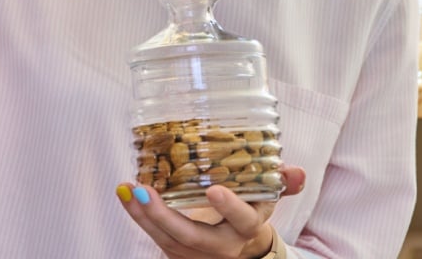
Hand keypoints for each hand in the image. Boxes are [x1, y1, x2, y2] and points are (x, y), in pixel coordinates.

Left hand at [115, 166, 306, 258]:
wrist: (237, 252)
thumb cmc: (247, 215)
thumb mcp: (266, 200)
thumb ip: (281, 184)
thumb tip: (297, 172)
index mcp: (245, 229)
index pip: (242, 221)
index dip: (230, 207)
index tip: (214, 189)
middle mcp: (220, 246)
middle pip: (191, 236)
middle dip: (165, 216)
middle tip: (144, 190)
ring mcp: (194, 253)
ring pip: (166, 238)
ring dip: (142, 214)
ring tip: (127, 188)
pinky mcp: (174, 251)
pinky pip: (153, 236)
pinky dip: (136, 215)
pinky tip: (124, 193)